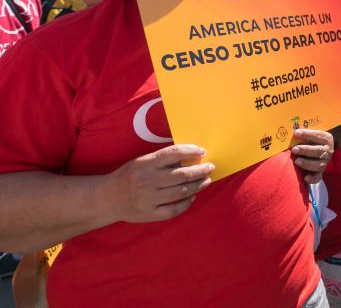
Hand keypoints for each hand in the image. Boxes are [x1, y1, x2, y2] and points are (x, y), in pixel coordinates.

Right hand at [99, 144, 214, 222]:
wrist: (106, 199)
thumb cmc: (128, 176)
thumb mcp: (141, 162)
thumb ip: (162, 160)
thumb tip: (190, 156)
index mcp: (146, 164)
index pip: (173, 153)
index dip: (191, 151)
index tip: (202, 151)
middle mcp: (148, 181)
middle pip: (182, 174)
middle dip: (201, 170)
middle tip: (210, 167)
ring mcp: (149, 199)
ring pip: (181, 192)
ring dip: (198, 185)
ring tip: (206, 180)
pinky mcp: (149, 214)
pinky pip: (174, 210)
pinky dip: (186, 203)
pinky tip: (192, 196)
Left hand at [291, 129, 333, 184]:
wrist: (319, 152)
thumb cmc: (311, 141)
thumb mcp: (311, 136)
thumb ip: (304, 135)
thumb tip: (292, 131)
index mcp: (327, 139)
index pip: (318, 136)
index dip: (308, 134)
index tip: (296, 133)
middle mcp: (328, 151)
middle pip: (319, 151)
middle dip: (306, 150)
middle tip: (294, 149)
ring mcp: (325, 162)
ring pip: (318, 164)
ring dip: (307, 163)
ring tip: (297, 161)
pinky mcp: (320, 173)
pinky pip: (318, 177)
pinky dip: (312, 178)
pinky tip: (305, 178)